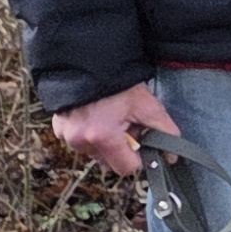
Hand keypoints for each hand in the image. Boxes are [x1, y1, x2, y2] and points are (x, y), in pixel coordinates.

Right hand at [51, 82, 178, 178]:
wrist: (89, 63)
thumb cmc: (120, 85)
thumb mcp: (148, 106)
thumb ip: (164, 132)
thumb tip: (172, 157)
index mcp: (103, 137)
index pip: (126, 168)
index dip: (138, 158)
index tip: (141, 143)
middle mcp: (81, 141)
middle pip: (109, 162)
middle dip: (121, 150)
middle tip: (125, 126)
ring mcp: (66, 136)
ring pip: (94, 153)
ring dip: (103, 143)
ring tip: (109, 119)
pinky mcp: (57, 130)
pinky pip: (79, 143)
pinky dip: (88, 135)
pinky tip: (94, 117)